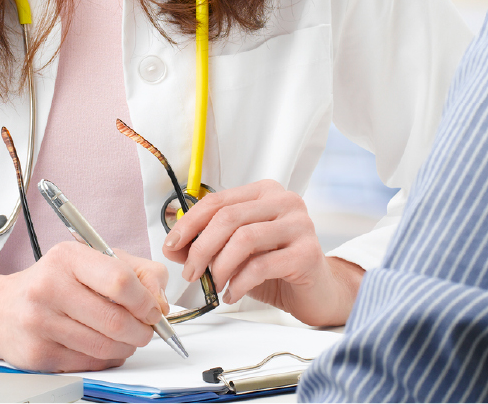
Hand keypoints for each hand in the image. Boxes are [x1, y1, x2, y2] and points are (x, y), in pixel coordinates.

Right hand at [0, 242, 170, 371]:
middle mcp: (49, 287)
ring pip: (105, 347)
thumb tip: (161, 302)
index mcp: (67, 258)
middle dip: (142, 330)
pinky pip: (89, 364)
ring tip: (126, 338)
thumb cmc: (54, 281)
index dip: (146, 300)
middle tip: (146, 330)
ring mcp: (41, 323)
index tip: (154, 309)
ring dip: (127, 347)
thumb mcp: (93, 260)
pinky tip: (103, 347)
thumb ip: (137, 272)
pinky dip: (107, 359)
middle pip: (116, 320)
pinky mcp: (38, 354)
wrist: (1, 309)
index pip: (120, 280)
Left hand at [160, 179, 363, 326]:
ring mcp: (300, 225)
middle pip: (229, 217)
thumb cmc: (276, 268)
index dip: (189, 223)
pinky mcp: (308, 252)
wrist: (316, 292)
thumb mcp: (235, 253)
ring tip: (214, 284)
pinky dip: (239, 282)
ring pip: (244, 239)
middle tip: (191, 273)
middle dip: (201, 247)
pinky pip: (262, 265)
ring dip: (220, 266)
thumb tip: (173, 246)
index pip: (217, 200)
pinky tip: (232, 294)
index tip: (172, 244)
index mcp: (264, 193)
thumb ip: (206, 244)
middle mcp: (284, 202)